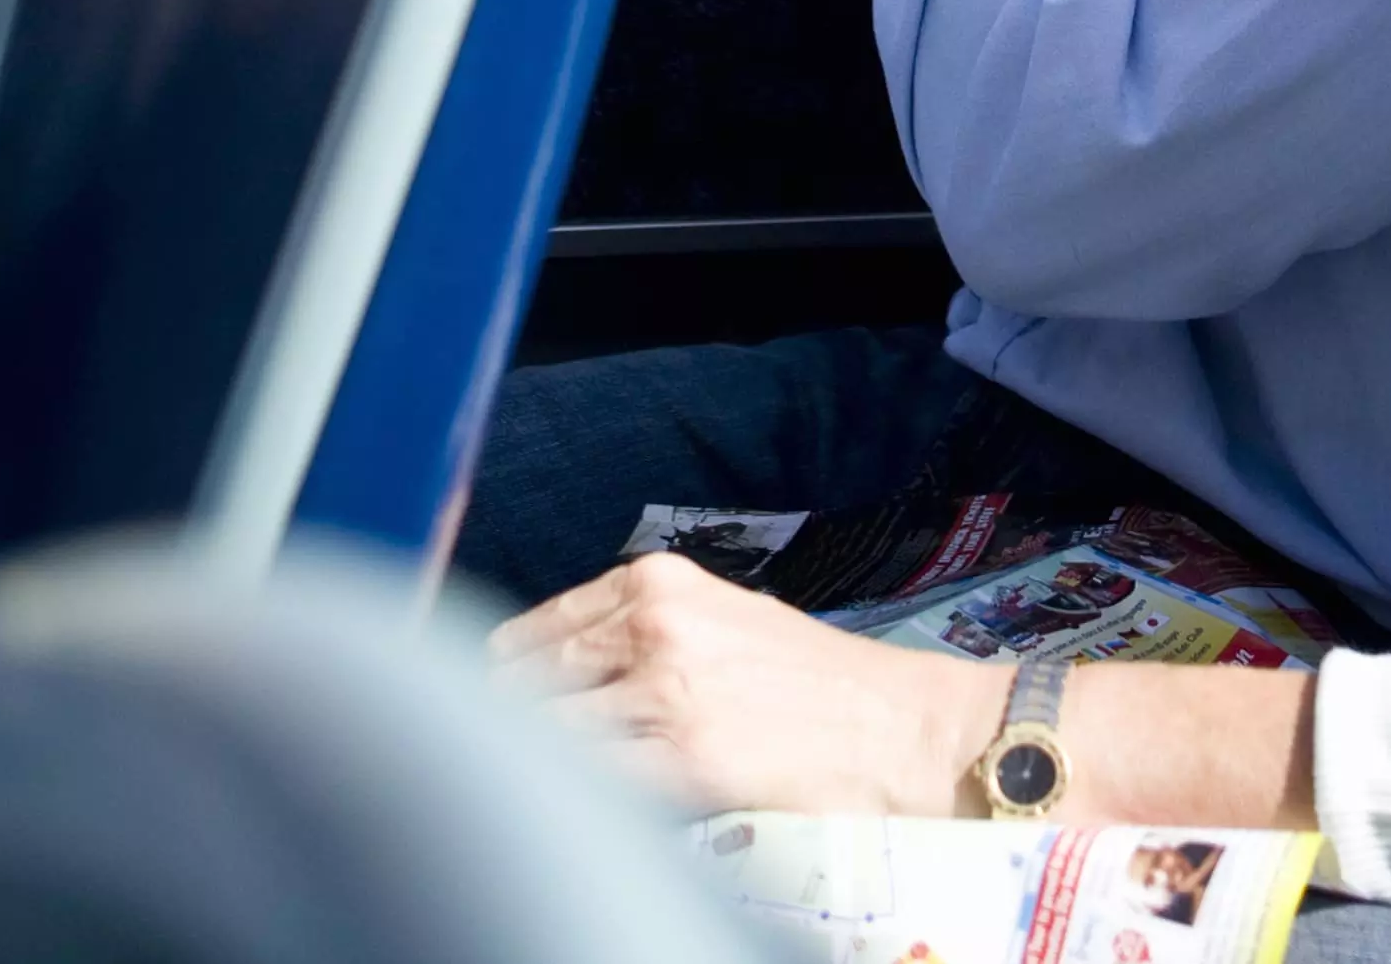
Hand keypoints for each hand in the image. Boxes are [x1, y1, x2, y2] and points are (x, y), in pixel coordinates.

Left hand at [495, 553, 999, 813]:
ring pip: (547, 731)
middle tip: (509, 753)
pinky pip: (589, 780)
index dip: (507, 677)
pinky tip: (585, 806)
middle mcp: (652, 626)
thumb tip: (557, 661)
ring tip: (545, 785)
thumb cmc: (813, 682)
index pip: (534, 631)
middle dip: (512, 719)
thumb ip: (640, 627)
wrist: (895, 730)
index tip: (494, 705)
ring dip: (538, 761)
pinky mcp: (680, 759)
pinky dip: (576, 795)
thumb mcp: (720, 616)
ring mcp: (663, 692)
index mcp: (657, 584)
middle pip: (525, 680)